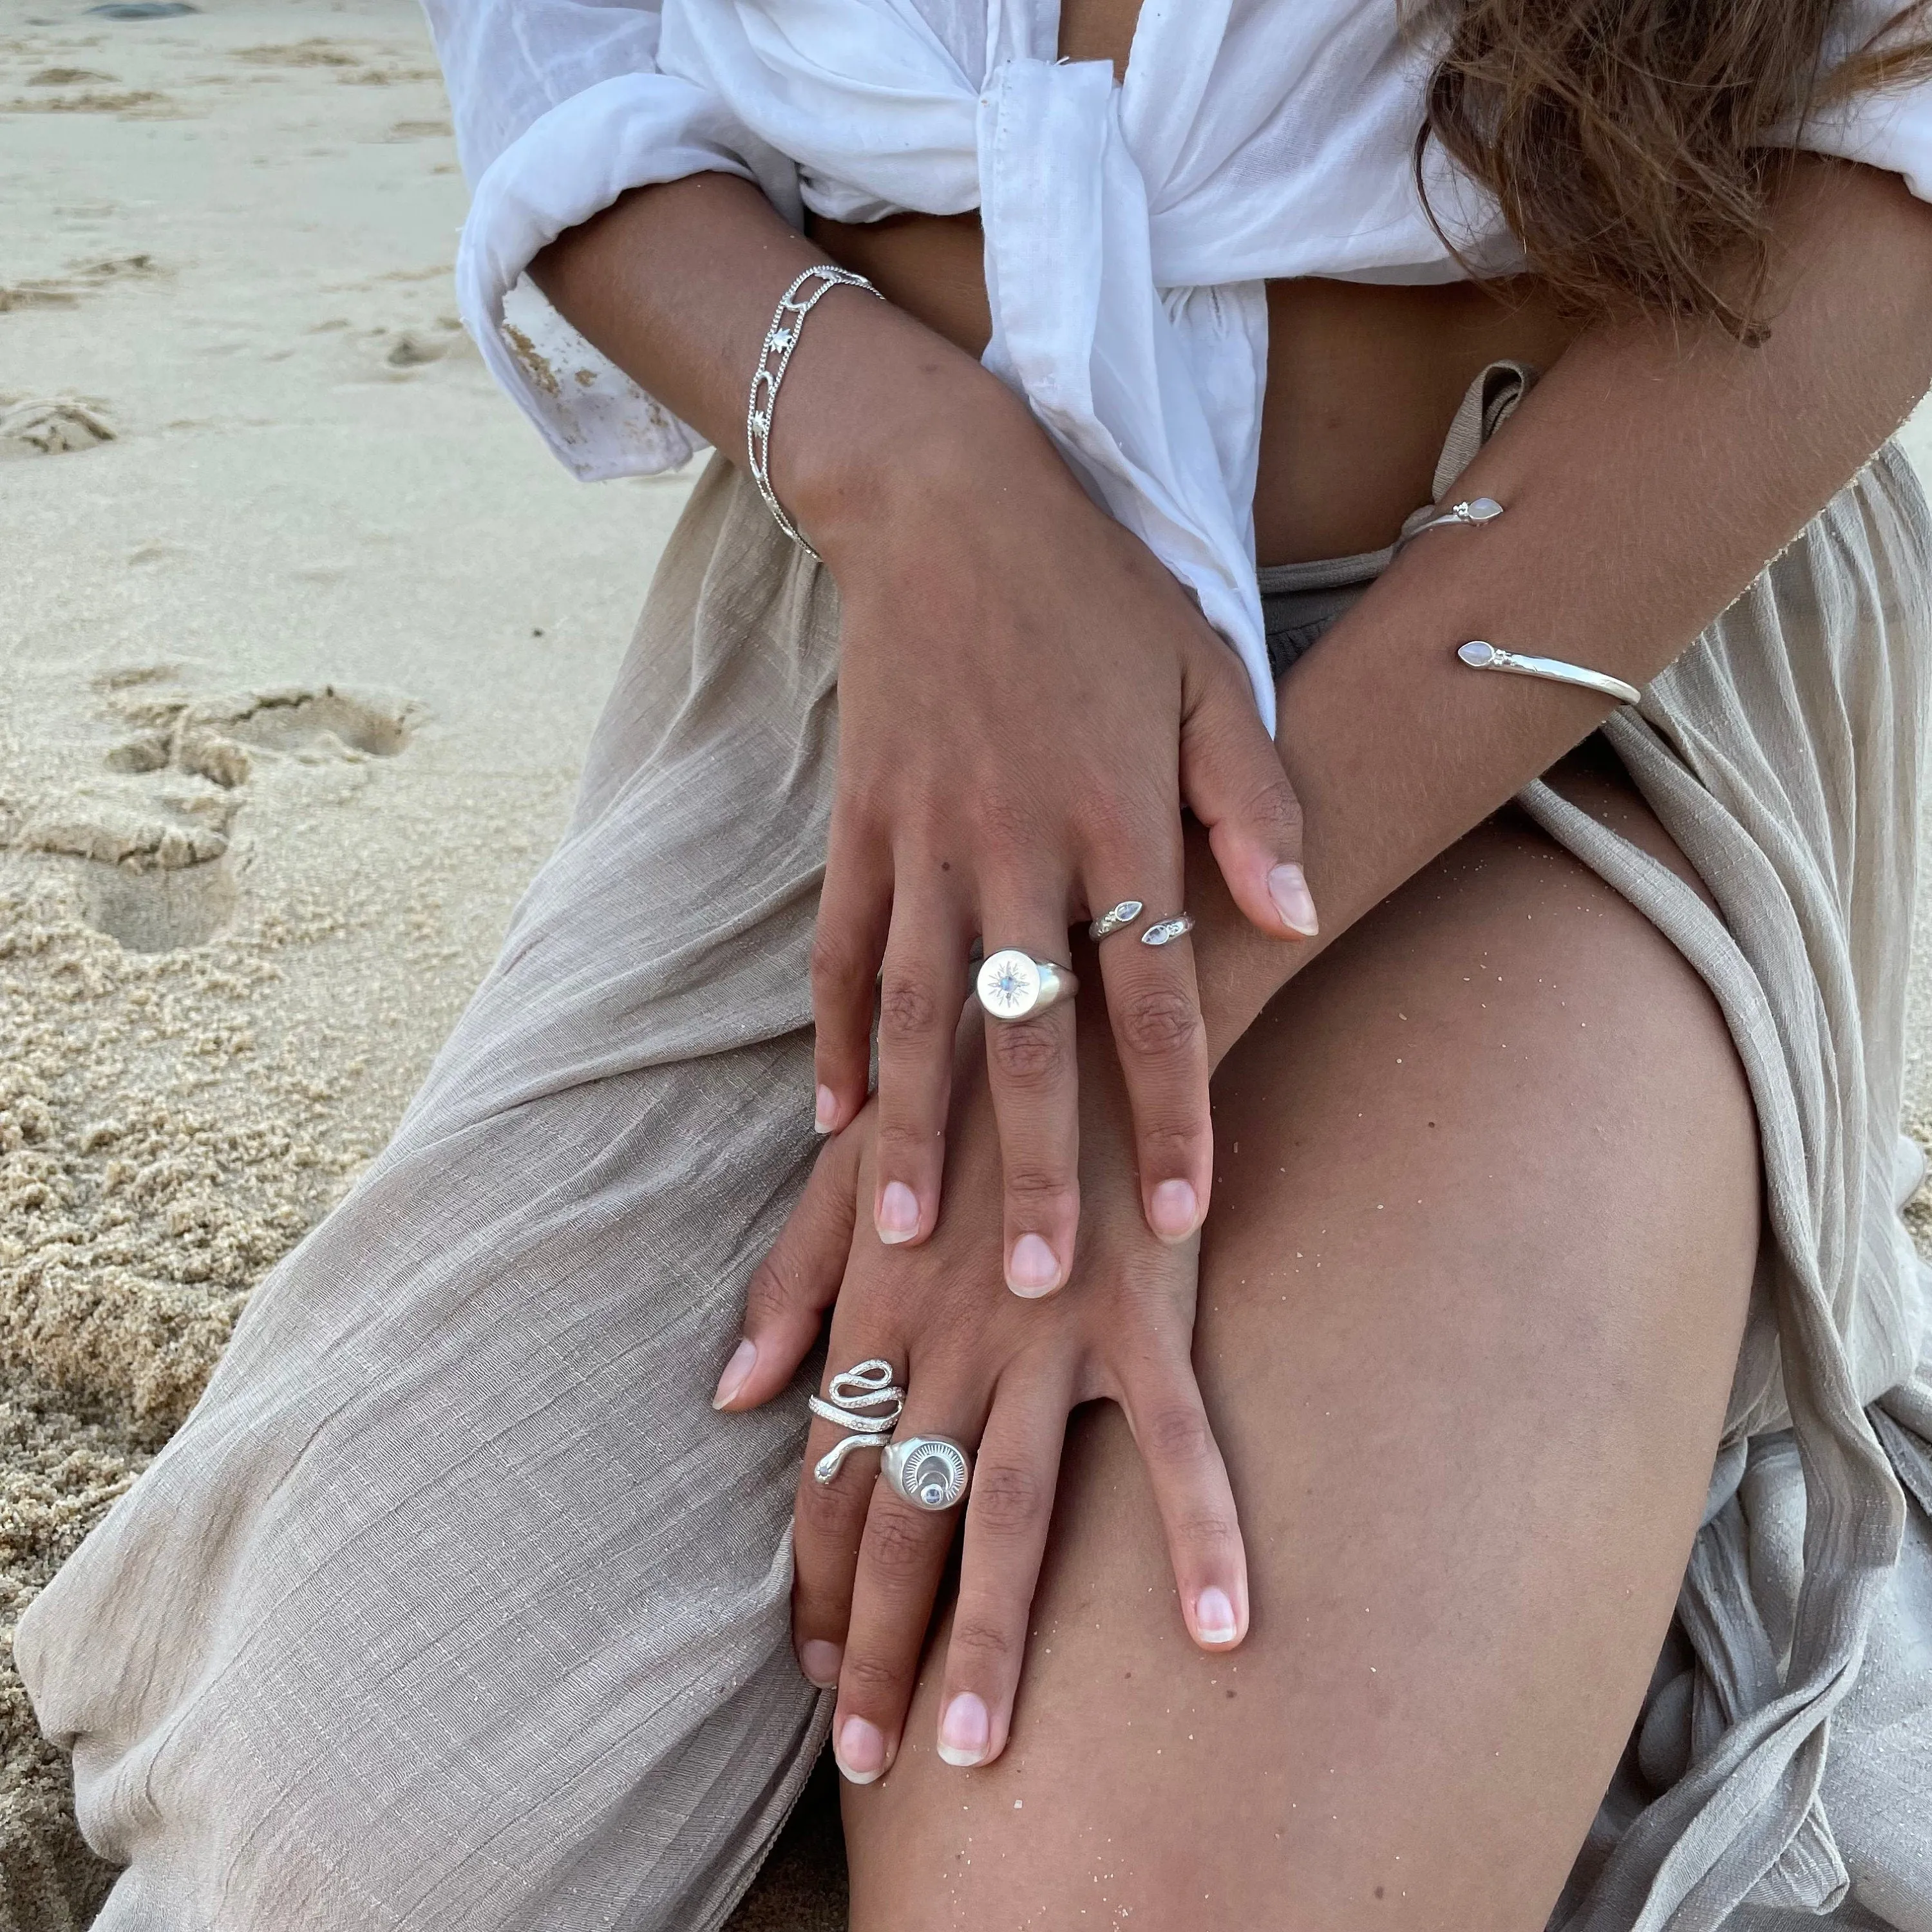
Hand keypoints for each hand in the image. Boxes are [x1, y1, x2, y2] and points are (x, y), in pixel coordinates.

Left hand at [713, 987, 1249, 1778]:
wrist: (1080, 1005)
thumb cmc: (961, 1090)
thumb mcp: (850, 1171)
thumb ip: (790, 1284)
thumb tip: (728, 1396)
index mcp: (873, 1305)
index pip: (829, 1472)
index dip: (818, 1580)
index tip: (818, 1670)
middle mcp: (946, 1335)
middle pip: (901, 1513)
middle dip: (878, 1641)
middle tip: (868, 1757)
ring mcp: (1046, 1332)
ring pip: (1005, 1507)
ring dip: (989, 1632)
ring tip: (975, 1750)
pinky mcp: (1144, 1316)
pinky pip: (1175, 1443)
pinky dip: (1199, 1532)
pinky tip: (1218, 1631)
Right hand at [789, 350, 1315, 1292]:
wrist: (949, 498)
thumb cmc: (1100, 592)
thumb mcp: (1208, 674)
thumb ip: (1251, 801)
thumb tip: (1300, 916)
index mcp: (1114, 818)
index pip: (1154, 996)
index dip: (1174, 1111)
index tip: (1185, 1219)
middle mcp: (1013, 846)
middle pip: (1026, 1035)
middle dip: (1033, 1165)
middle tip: (1031, 1285)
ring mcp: (921, 838)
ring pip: (914, 1013)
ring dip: (913, 1132)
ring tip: (903, 1238)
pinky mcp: (857, 824)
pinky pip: (837, 951)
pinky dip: (832, 1040)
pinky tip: (831, 1121)